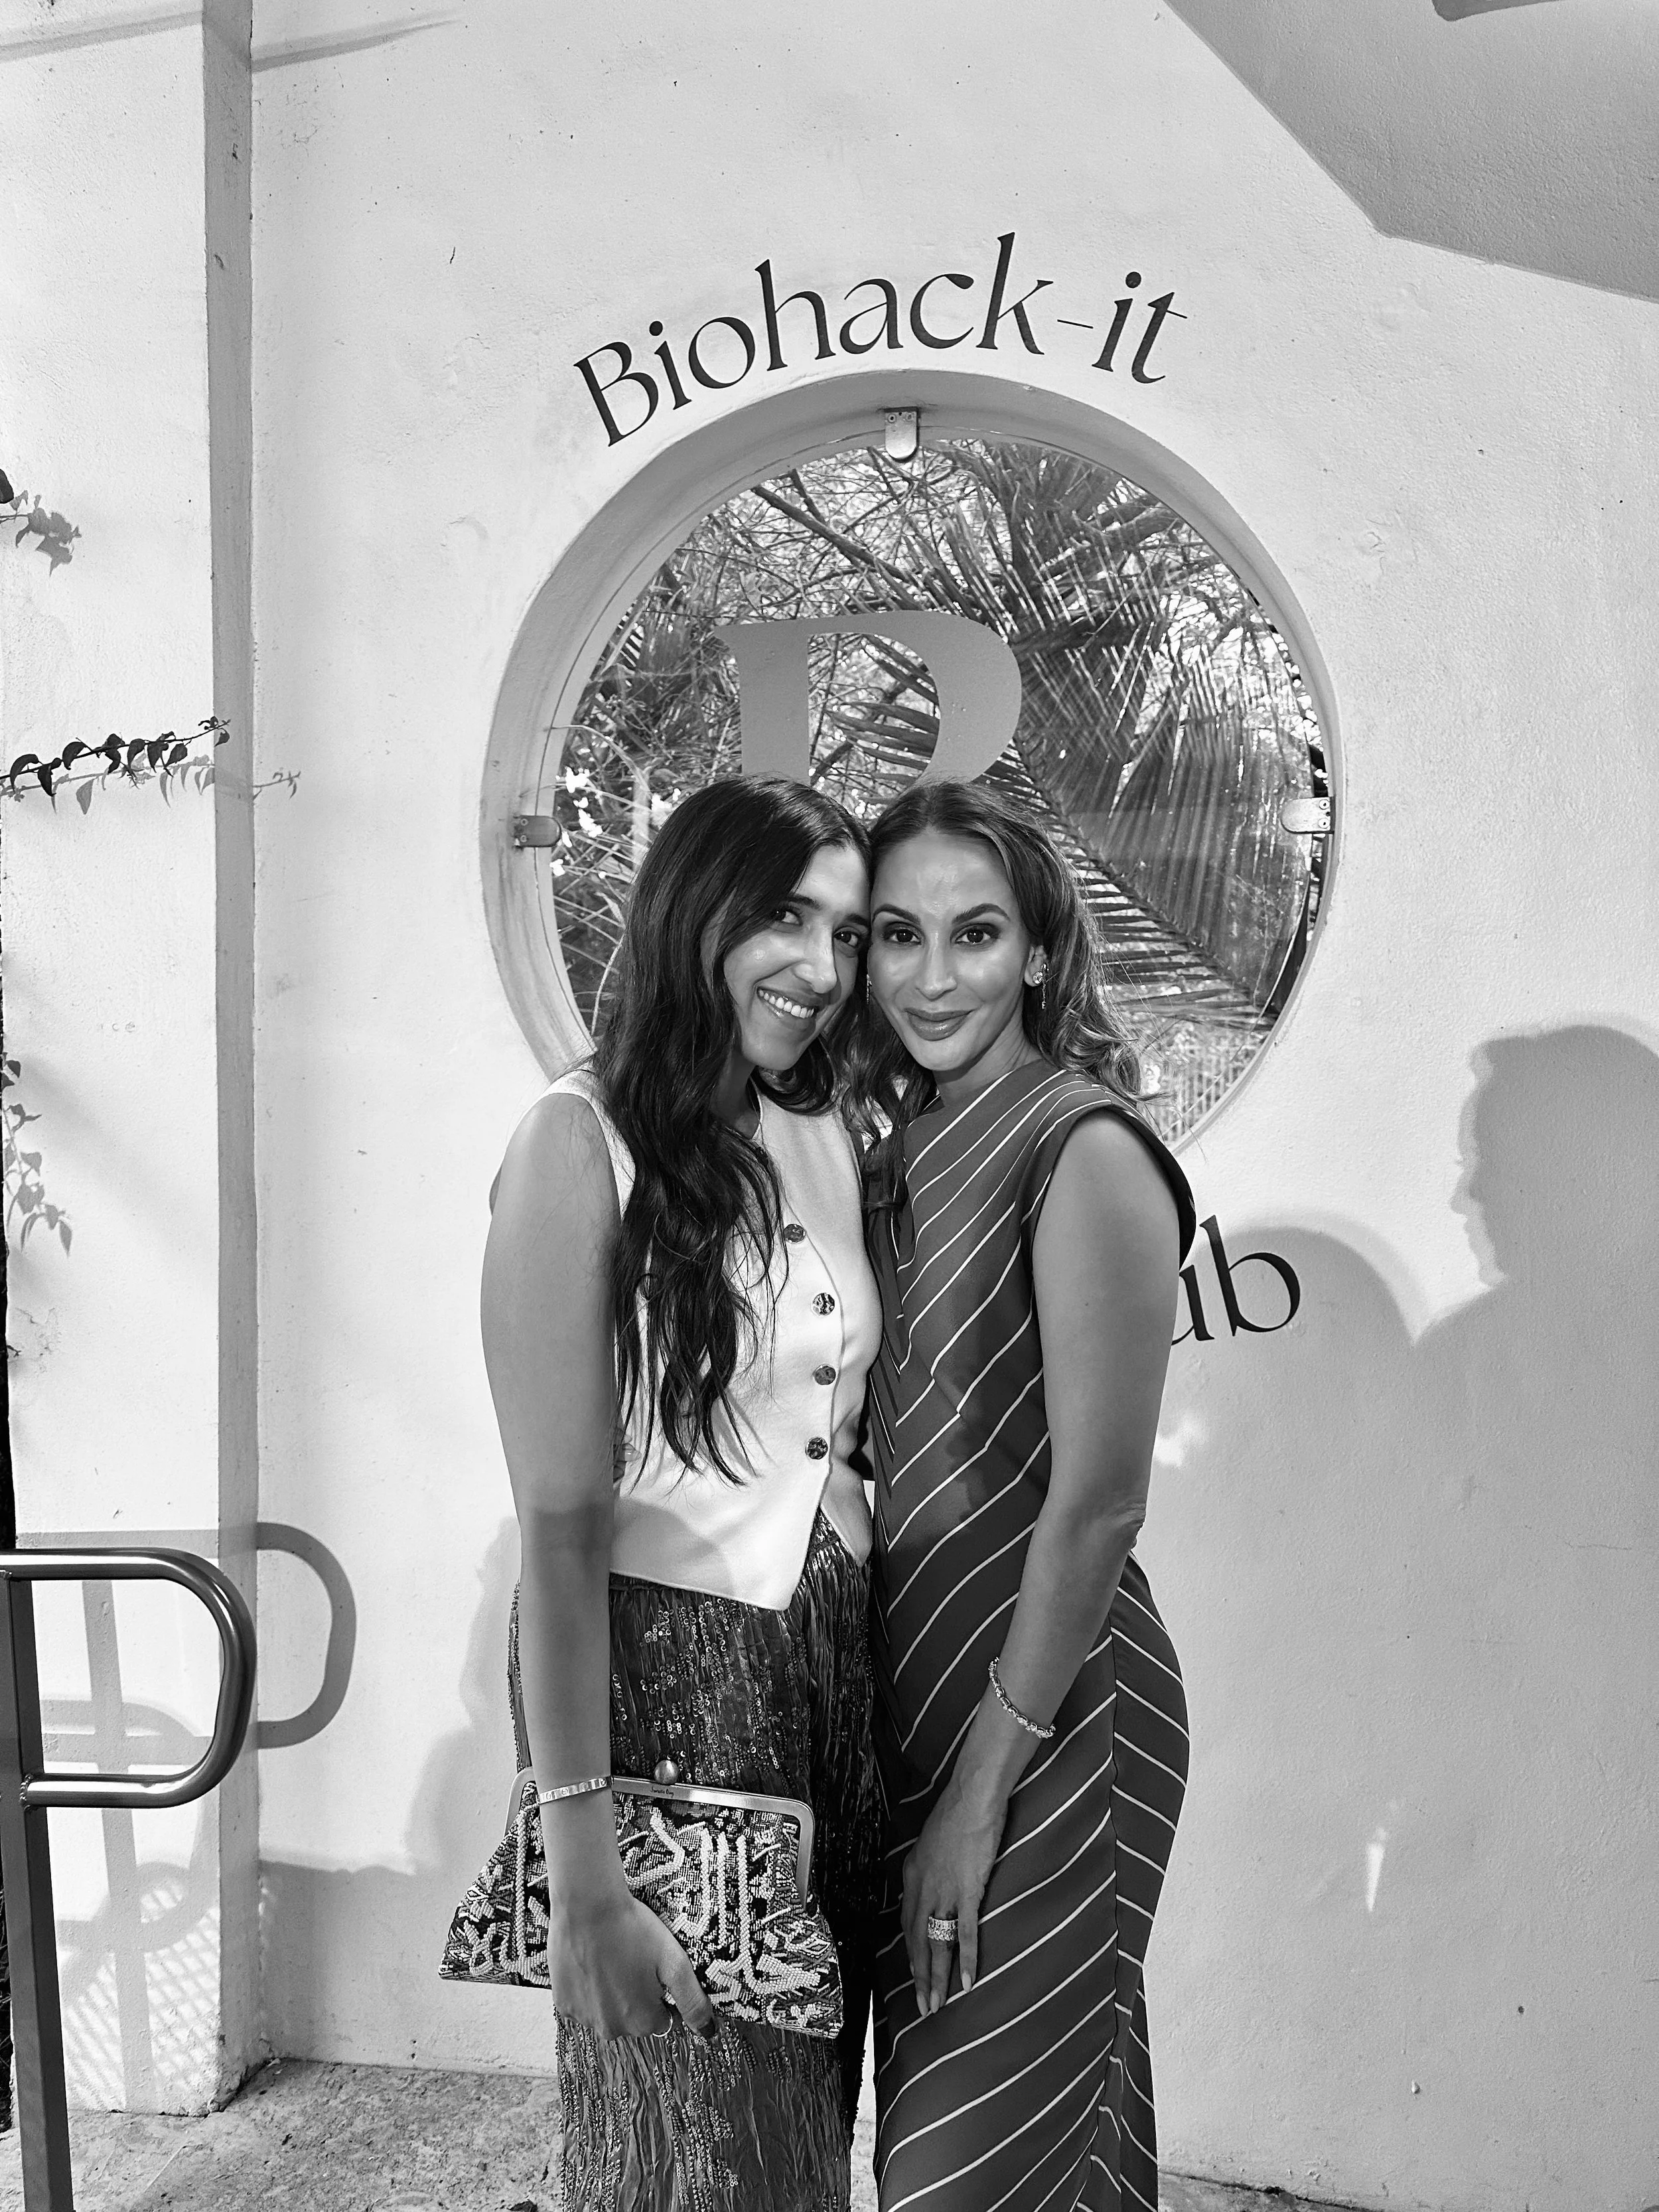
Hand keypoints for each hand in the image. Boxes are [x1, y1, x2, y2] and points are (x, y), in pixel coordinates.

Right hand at [546, 1879, 717, 2041]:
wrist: (587, 1906)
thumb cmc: (634, 1930)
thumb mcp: (674, 1962)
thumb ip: (693, 2001)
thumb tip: (710, 2034)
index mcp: (642, 2022)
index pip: (661, 2019)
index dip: (661, 1992)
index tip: (654, 1967)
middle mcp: (611, 2030)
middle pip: (633, 2018)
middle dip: (636, 1995)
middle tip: (633, 1958)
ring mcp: (584, 2018)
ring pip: (606, 2011)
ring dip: (610, 1993)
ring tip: (611, 1957)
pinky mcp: (563, 2004)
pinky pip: (582, 2003)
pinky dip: (588, 1988)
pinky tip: (591, 1961)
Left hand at [901, 1769, 1005, 2013]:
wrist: (971, 1797)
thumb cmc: (957, 1813)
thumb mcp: (932, 1841)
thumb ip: (931, 1865)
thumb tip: (937, 1879)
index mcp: (912, 1875)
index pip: (908, 1923)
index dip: (911, 1952)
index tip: (914, 1973)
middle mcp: (922, 1888)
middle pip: (917, 1941)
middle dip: (920, 1976)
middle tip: (924, 2005)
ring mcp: (944, 1892)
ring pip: (936, 1943)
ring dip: (937, 1977)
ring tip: (938, 2004)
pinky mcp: (967, 1892)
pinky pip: (964, 1933)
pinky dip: (966, 1959)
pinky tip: (968, 1981)